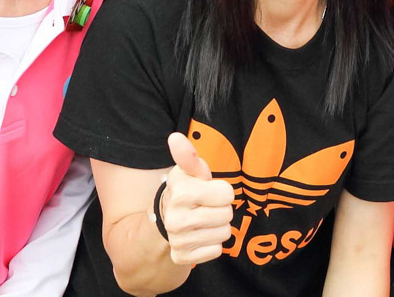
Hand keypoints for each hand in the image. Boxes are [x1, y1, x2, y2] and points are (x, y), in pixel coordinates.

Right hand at [159, 132, 235, 266]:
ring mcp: (178, 240)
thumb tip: (175, 137)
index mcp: (181, 193)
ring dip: (218, 227)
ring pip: (224, 234)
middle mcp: (176, 219)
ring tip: (203, 220)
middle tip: (206, 207)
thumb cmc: (185, 191)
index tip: (209, 191)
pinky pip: (216, 251)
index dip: (221, 191)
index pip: (227, 193)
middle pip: (227, 214)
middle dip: (221, 209)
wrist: (166, 219)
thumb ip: (188, 156)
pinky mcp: (182, 257)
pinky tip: (200, 236)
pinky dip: (212, 244)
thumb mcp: (189, 172)